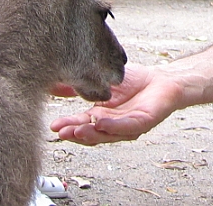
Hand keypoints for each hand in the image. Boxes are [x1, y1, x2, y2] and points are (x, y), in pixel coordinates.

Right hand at [49, 65, 181, 144]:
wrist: (162, 80)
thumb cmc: (133, 82)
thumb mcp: (99, 80)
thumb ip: (76, 85)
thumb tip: (50, 83)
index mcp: (100, 115)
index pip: (81, 124)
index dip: (68, 126)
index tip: (54, 126)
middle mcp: (112, 124)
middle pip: (92, 132)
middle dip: (76, 133)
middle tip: (62, 132)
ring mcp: (127, 126)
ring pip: (108, 133)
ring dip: (92, 133)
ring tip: (78, 130)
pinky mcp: (143, 122)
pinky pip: (127, 126)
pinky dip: (114, 125)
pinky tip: (102, 121)